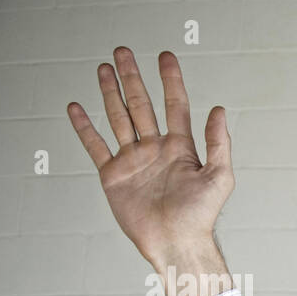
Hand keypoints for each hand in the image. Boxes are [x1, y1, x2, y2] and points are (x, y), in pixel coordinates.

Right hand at [67, 47, 233, 268]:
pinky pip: (96, 146)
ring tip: (104, 68)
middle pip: (141, 105)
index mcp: (181, 148)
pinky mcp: (114, 175)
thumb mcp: (219, 177)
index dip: (170, 80)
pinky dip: (85, 128)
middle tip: (123, 51)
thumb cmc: (201, 216)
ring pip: (119, 118)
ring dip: (111, 93)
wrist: (176, 243)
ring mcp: (133, 160)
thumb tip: (219, 110)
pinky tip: (77, 108)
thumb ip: (218, 143)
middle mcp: (155, 149)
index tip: (165, 57)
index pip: (174, 105)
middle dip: (132, 78)